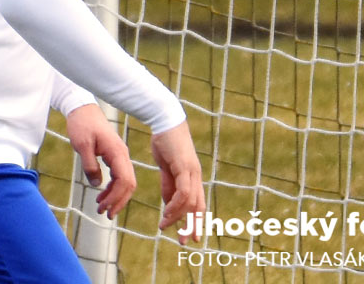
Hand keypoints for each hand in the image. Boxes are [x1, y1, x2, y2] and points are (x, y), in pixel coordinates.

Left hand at [63, 104, 134, 218]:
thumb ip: (90, 165)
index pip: (125, 181)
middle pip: (128, 184)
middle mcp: (122, 155)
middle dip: (118, 201)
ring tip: (101, 207)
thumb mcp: (82, 145)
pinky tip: (101, 194)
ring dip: (115, 196)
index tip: (105, 208)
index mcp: (117, 152)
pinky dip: (112, 187)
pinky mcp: (114, 156)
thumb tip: (96, 184)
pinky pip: (118, 176)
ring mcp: (119, 156)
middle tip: (105, 214)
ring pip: (124, 182)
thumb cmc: (82, 124)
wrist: (82, 109)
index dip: (117, 197)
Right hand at [150, 120, 205, 241]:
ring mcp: (192, 172)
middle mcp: (196, 176)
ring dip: (179, 218)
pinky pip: (183, 192)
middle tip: (185, 242)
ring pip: (191, 203)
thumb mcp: (166, 167)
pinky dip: (175, 205)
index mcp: (193, 177)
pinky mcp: (184, 167)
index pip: (198, 204)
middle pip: (198, 207)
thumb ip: (169, 184)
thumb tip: (169, 203)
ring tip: (166, 227)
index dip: (196, 221)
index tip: (192, 237)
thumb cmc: (165, 142)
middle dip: (192, 226)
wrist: (165, 120)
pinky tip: (166, 213)